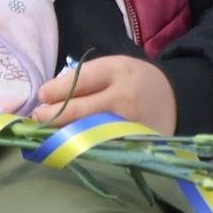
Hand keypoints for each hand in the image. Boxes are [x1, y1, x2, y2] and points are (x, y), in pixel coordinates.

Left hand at [32, 56, 177, 133]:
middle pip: (77, 111)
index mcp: (116, 71)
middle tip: (37, 116)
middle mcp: (123, 99)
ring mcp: (129, 125)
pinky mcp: (135, 145)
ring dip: (62, 131)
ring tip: (49, 129)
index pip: (77, 82)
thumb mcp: (112, 67)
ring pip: (85, 132)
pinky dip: (83, 143)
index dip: (54, 91)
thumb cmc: (134, 80)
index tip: (42, 96)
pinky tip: (71, 141)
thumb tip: (48, 96)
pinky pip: (101, 146)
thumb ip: (84, 78)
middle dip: (50, 115)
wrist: (175, 99)